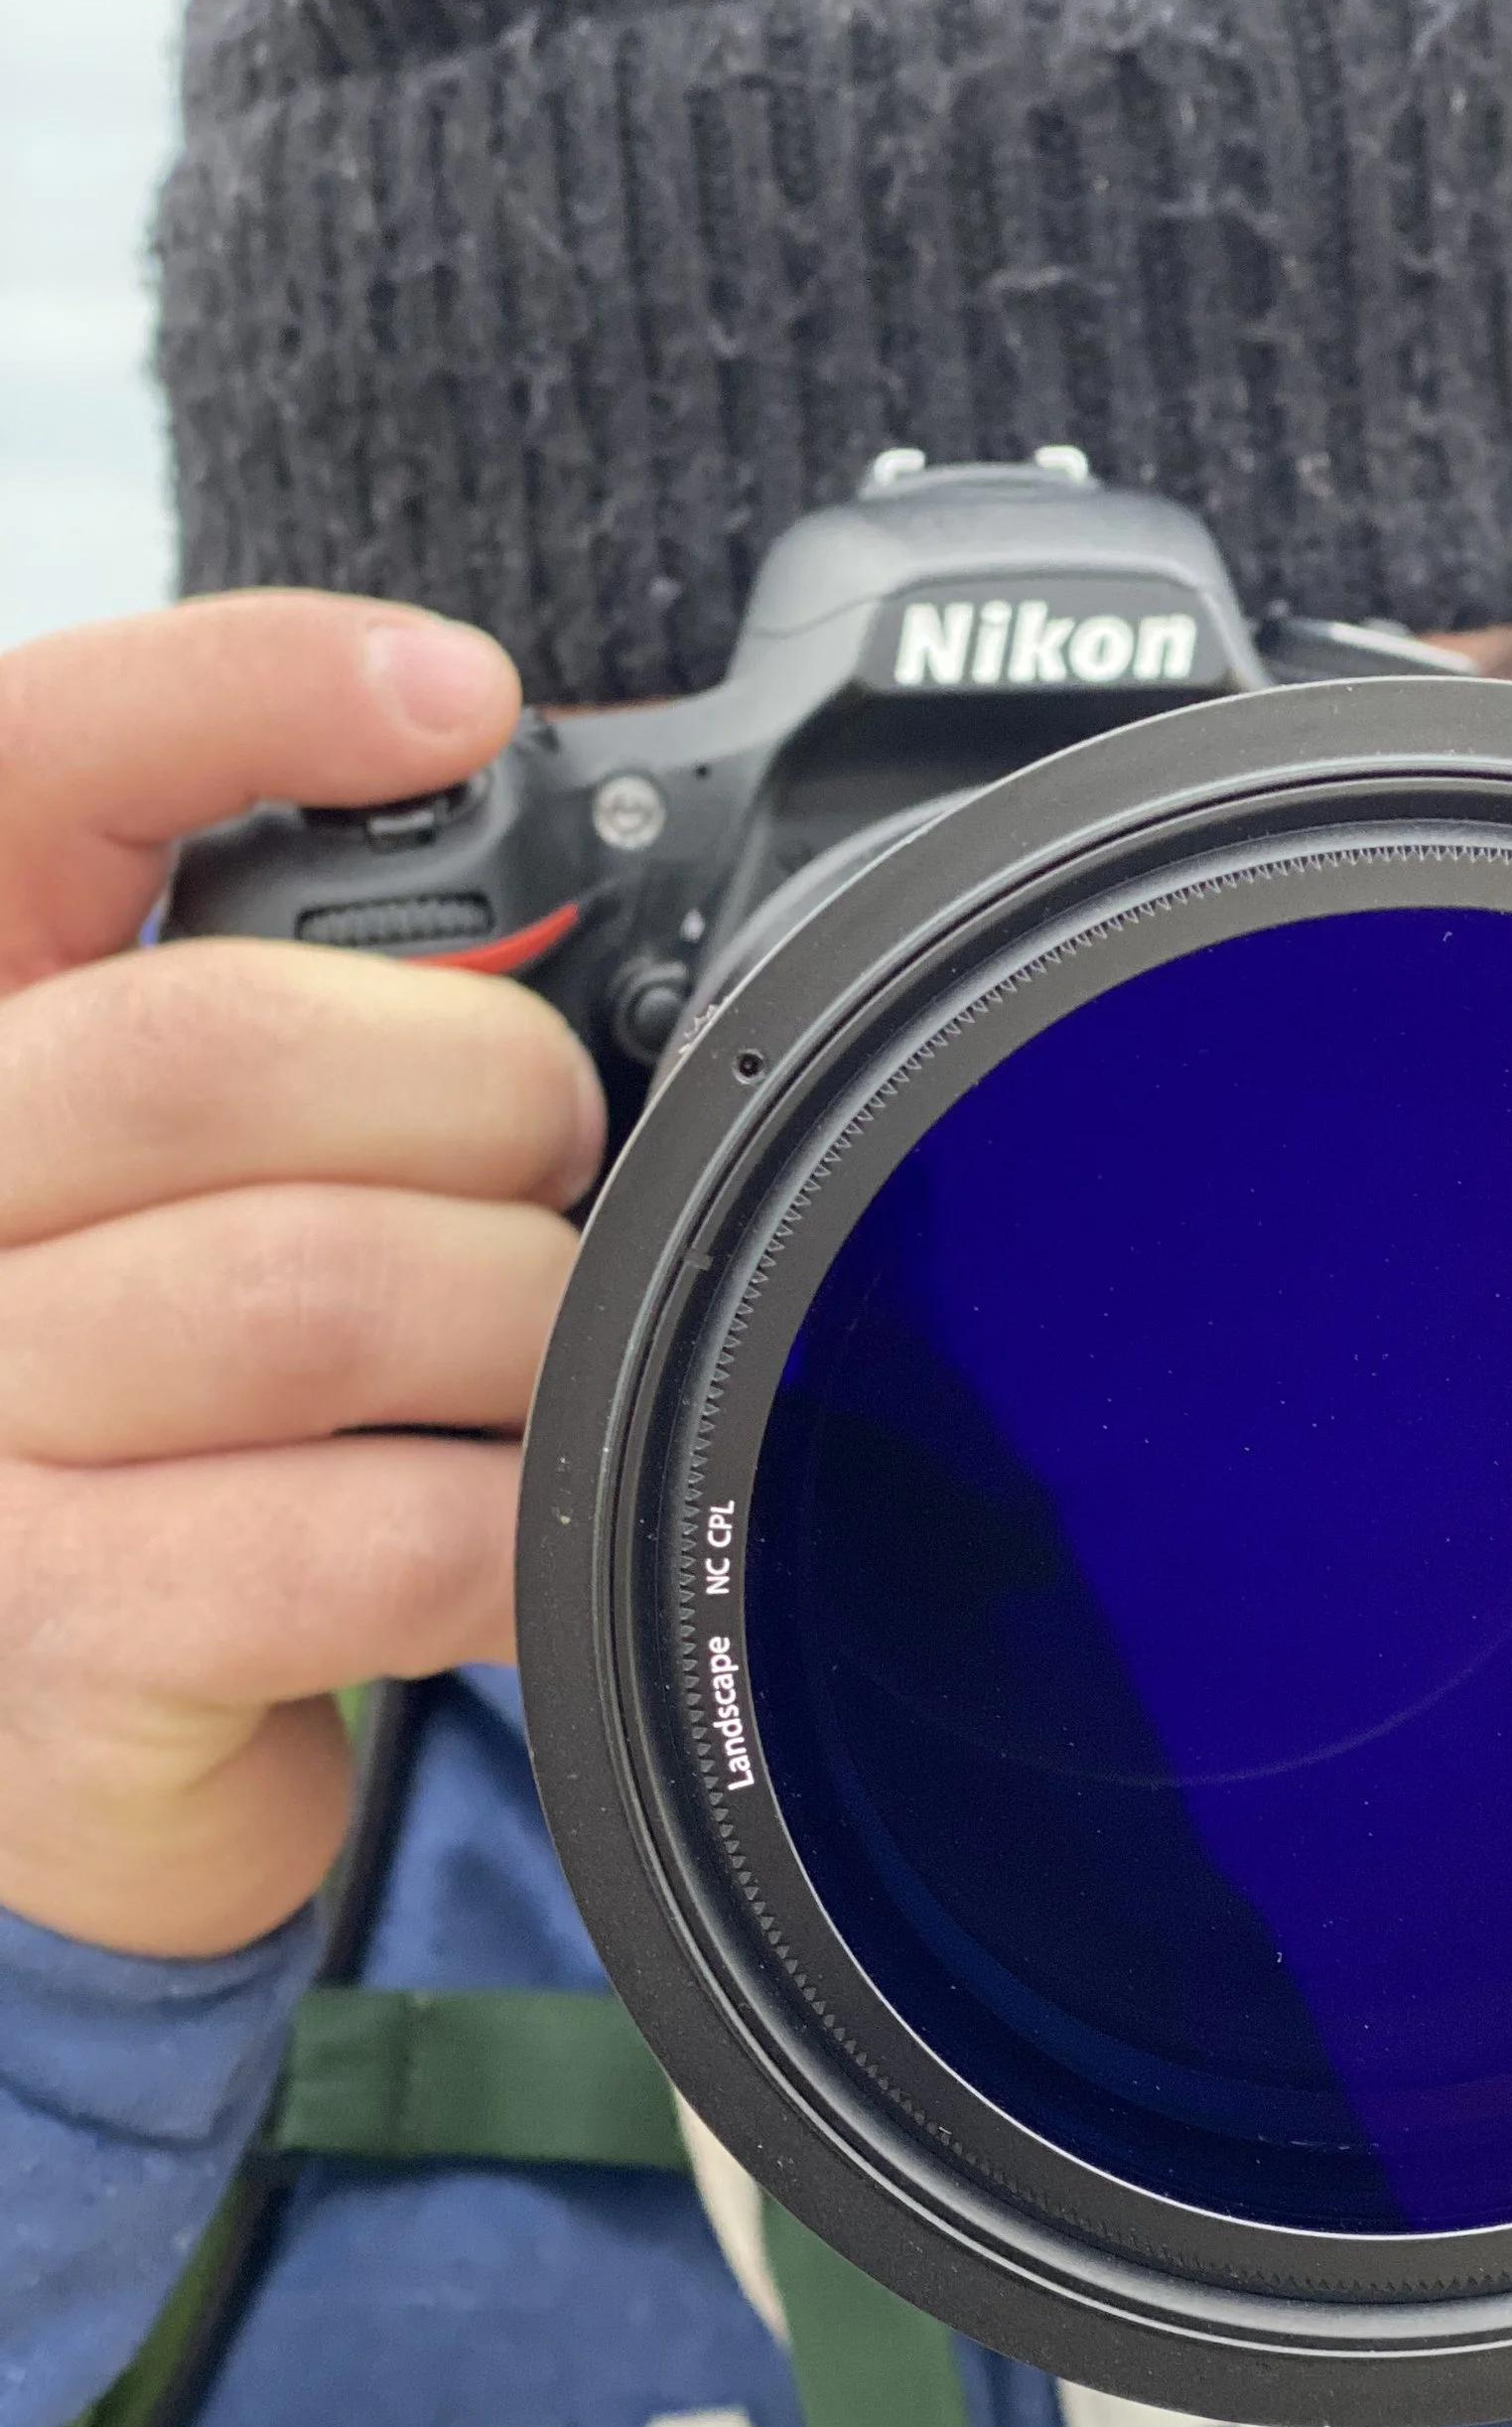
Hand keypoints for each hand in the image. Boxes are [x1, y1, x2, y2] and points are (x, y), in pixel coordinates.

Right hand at [0, 594, 604, 1956]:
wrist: (50, 1734)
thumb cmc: (157, 1407)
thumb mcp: (179, 1169)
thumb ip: (295, 1019)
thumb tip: (533, 884)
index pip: (33, 771)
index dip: (233, 692)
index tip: (458, 691)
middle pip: (206, 1049)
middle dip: (474, 1090)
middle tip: (546, 1159)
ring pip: (315, 1295)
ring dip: (516, 1316)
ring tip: (536, 1350)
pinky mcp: (66, 1638)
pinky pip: (373, 1541)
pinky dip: (514, 1520)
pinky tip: (526, 1516)